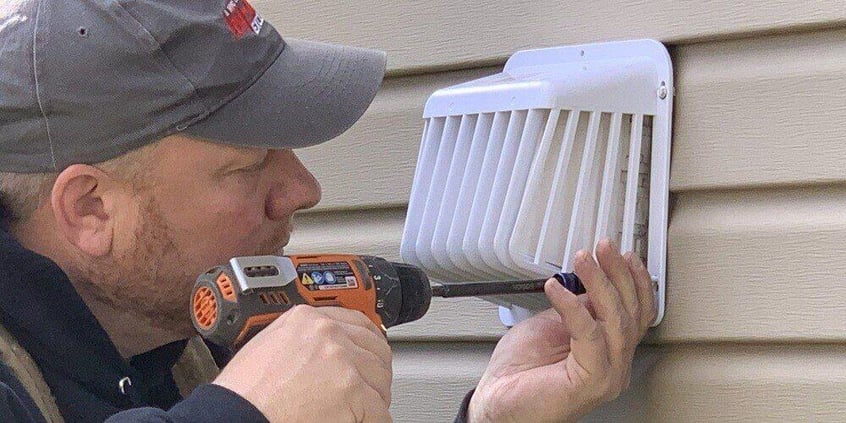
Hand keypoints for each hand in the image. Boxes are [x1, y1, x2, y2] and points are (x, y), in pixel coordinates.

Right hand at [213, 305, 392, 422]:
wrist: (235, 416)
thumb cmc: (243, 393)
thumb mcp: (269, 345)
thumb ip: (301, 340)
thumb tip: (324, 351)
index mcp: (306, 320)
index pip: (356, 322)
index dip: (367, 343)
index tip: (370, 352)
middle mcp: (327, 334)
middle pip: (374, 350)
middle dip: (373, 373)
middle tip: (367, 390)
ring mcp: (342, 361)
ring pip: (380, 380)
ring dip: (375, 398)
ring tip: (362, 411)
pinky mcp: (351, 391)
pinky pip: (379, 411)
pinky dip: (375, 420)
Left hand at [468, 239, 655, 422]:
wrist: (497, 402)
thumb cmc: (520, 371)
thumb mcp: (554, 324)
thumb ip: (578, 307)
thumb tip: (590, 281)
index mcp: (610, 352)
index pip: (637, 314)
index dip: (635, 281)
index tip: (624, 255)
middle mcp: (615, 365)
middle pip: (631, 313)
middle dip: (618, 274)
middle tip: (604, 248)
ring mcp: (607, 375)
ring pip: (616, 321)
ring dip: (600, 283)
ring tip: (583, 260)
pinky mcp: (591, 382)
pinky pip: (589, 336)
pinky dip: (573, 307)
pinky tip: (557, 289)